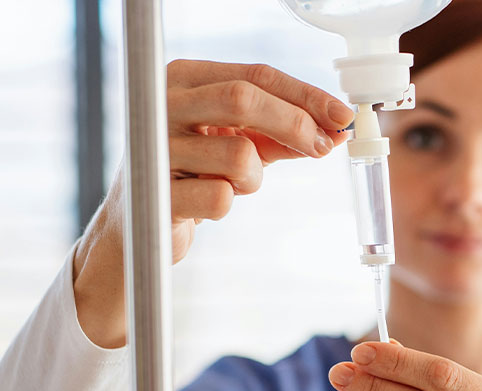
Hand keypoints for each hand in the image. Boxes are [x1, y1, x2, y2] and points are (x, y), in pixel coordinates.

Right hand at [163, 59, 353, 260]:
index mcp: (184, 80)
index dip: (305, 95)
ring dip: (254, 179)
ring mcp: (154, 147)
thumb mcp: (239, 142)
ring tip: (231, 184)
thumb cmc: (195, 173)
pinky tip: (205, 205)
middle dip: (294, 124)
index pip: (255, 75)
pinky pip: (221, 198)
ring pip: (239, 155)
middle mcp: (162, 103)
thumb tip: (334, 128)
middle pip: (244, 98)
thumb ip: (283, 132)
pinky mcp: (154, 193)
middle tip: (323, 147)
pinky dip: (227, 205)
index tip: (342, 115)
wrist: (139, 224)